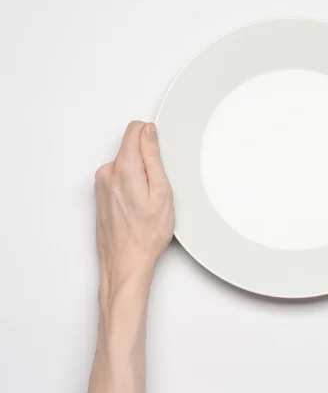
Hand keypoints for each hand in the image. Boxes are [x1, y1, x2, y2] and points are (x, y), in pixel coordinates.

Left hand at [95, 121, 173, 294]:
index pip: (134, 130)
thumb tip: (148, 132)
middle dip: (146, 161)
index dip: (151, 136)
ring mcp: (101, 185)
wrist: (126, 262)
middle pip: (130, 148)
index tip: (159, 154)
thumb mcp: (161, 192)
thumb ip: (152, 157)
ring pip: (125, 164)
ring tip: (148, 201)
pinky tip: (139, 206)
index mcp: (123, 169)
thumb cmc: (146, 235)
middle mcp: (107, 173)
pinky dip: (131, 186)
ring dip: (139, 175)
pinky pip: (119, 178)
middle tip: (156, 188)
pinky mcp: (101, 195)